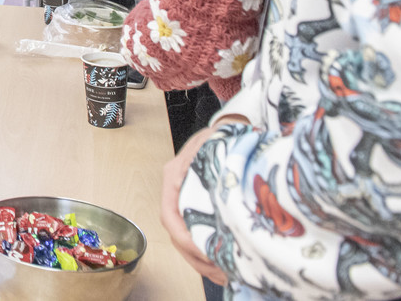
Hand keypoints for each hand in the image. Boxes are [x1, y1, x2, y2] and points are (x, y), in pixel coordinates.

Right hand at [161, 125, 232, 284]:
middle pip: (176, 232)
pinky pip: (195, 234)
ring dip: (201, 259)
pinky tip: (222, 263)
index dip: (184, 237)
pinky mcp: (198, 207)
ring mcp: (185, 199)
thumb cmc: (223, 134)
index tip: (202, 251)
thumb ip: (208, 163)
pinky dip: (206, 252)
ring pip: (184, 238)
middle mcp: (175, 190)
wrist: (230, 128)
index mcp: (174, 176)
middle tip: (219, 271)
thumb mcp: (215, 144)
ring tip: (223, 273)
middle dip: (195, 256)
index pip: (169, 214)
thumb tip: (210, 188)